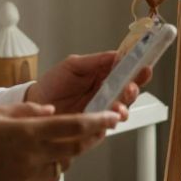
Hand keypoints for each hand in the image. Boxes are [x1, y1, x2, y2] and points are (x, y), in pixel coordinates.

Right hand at [0, 102, 118, 180]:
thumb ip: (30, 110)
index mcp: (27, 132)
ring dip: (69, 152)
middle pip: (76, 147)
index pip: (74, 125)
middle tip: (101, 128)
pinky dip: (53, 167)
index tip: (114, 116)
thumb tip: (54, 111)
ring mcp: (29, 176)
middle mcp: (32, 156)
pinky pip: (50, 179)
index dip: (99, 121)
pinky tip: (42, 158)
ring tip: (63, 141)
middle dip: (92, 137)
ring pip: (64, 164)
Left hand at [27, 51, 152, 119]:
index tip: (144, 66)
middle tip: (130, 87)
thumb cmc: (53, 83)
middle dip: (134, 89)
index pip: (126, 72)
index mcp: (104, 76)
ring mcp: (101, 110)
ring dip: (124, 107)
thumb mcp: (74, 65)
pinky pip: (107, 125)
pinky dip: (111, 122)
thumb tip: (118, 55)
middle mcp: (106, 93)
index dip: (137, 69)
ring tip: (119, 107)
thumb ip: (96, 61)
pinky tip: (110, 118)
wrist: (35, 104)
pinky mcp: (94, 125)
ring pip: (122, 109)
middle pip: (129, 92)